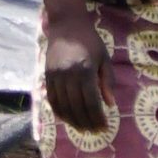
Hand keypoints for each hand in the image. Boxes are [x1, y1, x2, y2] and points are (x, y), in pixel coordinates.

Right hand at [37, 8, 109, 136]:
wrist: (66, 26)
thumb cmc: (90, 41)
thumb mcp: (104, 59)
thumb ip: (107, 81)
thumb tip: (110, 104)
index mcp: (85, 71)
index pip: (91, 102)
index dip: (98, 117)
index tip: (104, 127)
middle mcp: (68, 76)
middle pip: (77, 107)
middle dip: (87, 122)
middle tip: (95, 131)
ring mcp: (55, 77)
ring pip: (63, 106)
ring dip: (73, 121)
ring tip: (82, 128)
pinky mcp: (47, 77)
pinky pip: (52, 100)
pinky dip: (60, 112)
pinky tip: (68, 119)